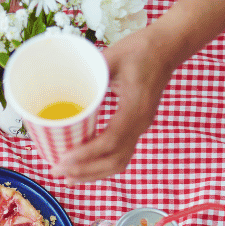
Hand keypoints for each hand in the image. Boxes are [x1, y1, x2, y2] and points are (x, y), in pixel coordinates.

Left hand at [52, 27, 175, 181]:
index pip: (110, 141)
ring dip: (93, 173)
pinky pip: (121, 154)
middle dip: (85, 171)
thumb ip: (91, 72)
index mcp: (135, 108)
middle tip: (57, 171)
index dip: (86, 155)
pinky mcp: (137, 127)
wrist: (167, 48)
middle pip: (114, 160)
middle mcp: (141, 123)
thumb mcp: (113, 56)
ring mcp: (140, 127)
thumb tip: (61, 84)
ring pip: (119, 162)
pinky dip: (102, 166)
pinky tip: (84, 168)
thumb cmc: (141, 48)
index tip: (63, 159)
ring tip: (68, 177)